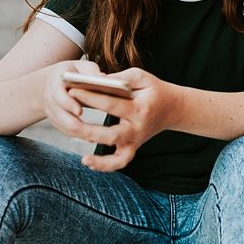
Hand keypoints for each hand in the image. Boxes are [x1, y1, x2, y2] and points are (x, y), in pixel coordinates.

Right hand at [42, 60, 101, 137]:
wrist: (50, 82)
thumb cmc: (71, 72)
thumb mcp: (79, 66)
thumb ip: (90, 71)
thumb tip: (104, 78)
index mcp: (55, 85)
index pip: (59, 97)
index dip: (69, 104)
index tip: (80, 111)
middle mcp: (50, 101)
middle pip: (62, 118)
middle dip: (78, 125)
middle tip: (95, 132)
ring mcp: (52, 114)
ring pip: (65, 128)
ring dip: (81, 134)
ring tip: (99, 137)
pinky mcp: (56, 123)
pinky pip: (67, 132)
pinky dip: (80, 136)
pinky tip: (94, 138)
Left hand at [66, 68, 181, 171]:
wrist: (173, 108)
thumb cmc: (154, 90)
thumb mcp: (140, 77)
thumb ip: (119, 78)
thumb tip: (95, 82)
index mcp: (140, 108)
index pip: (112, 104)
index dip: (91, 97)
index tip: (72, 90)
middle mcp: (138, 129)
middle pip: (111, 135)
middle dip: (88, 130)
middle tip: (70, 121)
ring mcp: (136, 141)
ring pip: (116, 156)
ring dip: (97, 157)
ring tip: (81, 152)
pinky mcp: (133, 148)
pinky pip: (120, 162)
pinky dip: (104, 166)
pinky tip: (87, 161)